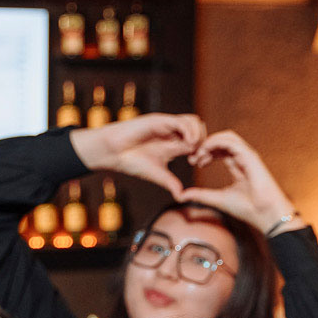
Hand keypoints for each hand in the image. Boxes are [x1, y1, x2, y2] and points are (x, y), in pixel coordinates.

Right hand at [70, 114, 205, 199]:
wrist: (114, 152)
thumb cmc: (132, 162)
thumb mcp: (157, 174)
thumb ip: (171, 183)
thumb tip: (182, 197)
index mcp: (173, 144)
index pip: (197, 141)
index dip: (201, 151)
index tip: (196, 163)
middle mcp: (172, 133)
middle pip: (199, 128)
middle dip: (203, 142)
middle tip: (196, 157)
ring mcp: (167, 125)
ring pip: (194, 121)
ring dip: (198, 135)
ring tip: (192, 150)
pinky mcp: (160, 120)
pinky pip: (181, 122)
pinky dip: (189, 131)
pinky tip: (186, 144)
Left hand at [179, 129, 302, 235]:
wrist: (266, 215)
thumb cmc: (248, 209)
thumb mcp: (218, 199)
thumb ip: (201, 195)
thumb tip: (182, 195)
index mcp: (238, 166)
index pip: (220, 151)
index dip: (205, 152)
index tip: (193, 162)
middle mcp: (243, 158)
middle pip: (222, 141)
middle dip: (205, 146)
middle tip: (192, 157)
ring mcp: (247, 155)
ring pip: (226, 137)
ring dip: (209, 143)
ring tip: (198, 154)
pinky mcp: (250, 155)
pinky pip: (230, 141)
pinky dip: (215, 143)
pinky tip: (205, 151)